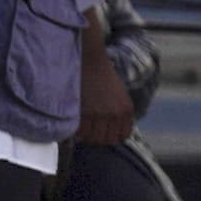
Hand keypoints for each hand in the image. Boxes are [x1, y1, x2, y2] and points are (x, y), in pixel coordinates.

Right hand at [74, 32, 136, 148]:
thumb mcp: (118, 94)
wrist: (89, 60)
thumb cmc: (101, 76)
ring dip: (86, 136)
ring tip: (81, 127)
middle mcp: (116, 114)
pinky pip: (81, 132)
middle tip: (88, 130)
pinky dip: (77, 131)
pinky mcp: (86, 112)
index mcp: (126, 110)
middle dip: (97, 137)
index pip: (122, 136)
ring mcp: (101, 114)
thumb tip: (114, 133)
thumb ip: (118, 112)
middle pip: (107, 140)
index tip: (101, 132)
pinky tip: (74, 123)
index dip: (111, 136)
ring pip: (94, 138)